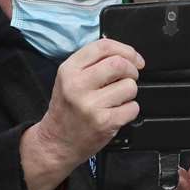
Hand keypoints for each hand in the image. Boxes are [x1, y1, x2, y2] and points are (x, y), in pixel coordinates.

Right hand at [20, 38, 143, 189]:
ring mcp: (91, 105)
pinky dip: (130, 109)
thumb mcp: (68, 79)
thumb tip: (123, 53)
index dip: (125, 49)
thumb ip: (91, 63)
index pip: (103, 46)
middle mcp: (78, 85)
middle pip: (119, 64)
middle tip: (129, 77)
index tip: (133, 58)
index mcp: (69, 70)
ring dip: (129, 92)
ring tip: (117, 98)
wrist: (56, 143)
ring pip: (129, 86)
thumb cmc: (65, 110)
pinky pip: (132, 107)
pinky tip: (116, 112)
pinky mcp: (105, 122)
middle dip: (131, 69)